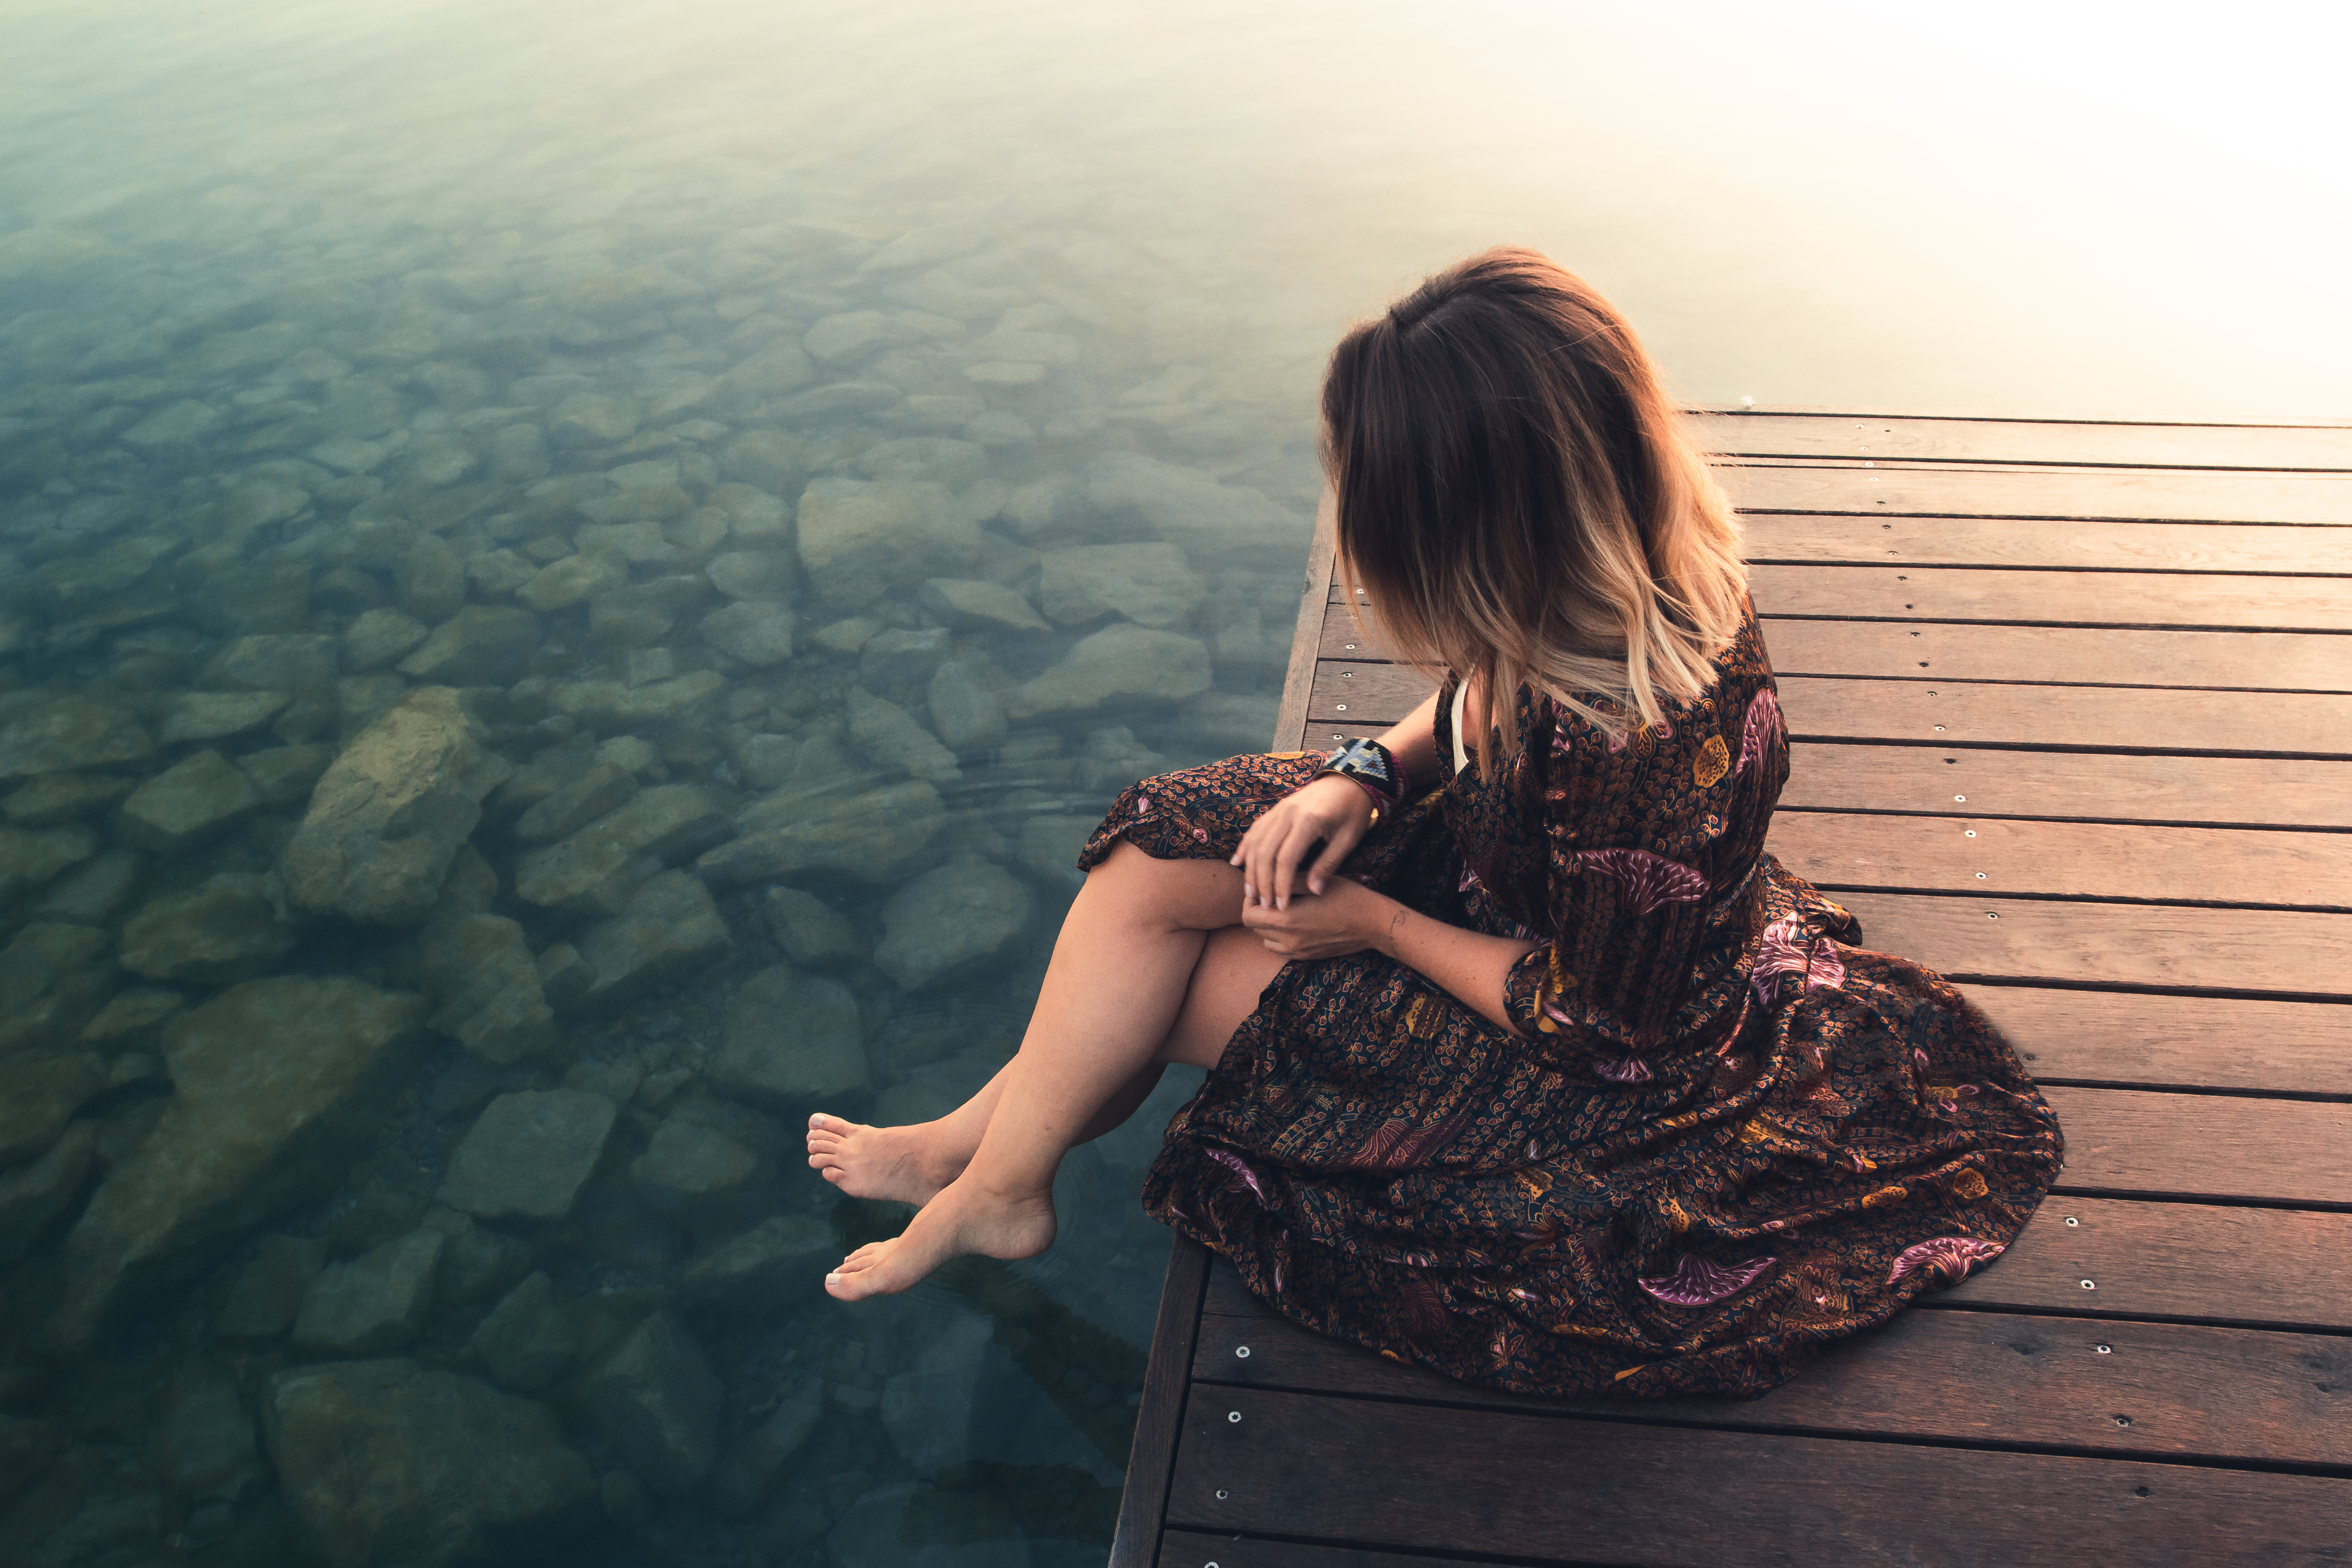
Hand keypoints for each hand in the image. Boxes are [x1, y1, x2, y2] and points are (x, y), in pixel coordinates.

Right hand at [1230, 773, 1374, 909]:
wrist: (1349, 780)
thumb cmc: (1353, 811)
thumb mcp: (1348, 839)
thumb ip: (1328, 864)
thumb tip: (1313, 892)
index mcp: (1308, 821)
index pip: (1286, 859)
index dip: (1281, 885)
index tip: (1281, 906)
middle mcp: (1288, 813)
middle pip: (1265, 852)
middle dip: (1262, 882)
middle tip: (1264, 905)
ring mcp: (1279, 809)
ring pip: (1255, 841)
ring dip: (1250, 869)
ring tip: (1250, 893)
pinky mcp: (1276, 808)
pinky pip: (1255, 829)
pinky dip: (1245, 847)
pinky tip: (1237, 863)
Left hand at [1241, 874, 1394, 959]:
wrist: (1373, 923)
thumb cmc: (1347, 896)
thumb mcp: (1314, 881)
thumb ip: (1285, 881)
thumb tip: (1265, 878)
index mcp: (1287, 920)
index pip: (1249, 915)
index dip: (1250, 900)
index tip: (1261, 888)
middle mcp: (1289, 940)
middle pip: (1255, 929)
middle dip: (1258, 911)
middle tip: (1270, 896)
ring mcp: (1299, 951)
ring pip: (1266, 941)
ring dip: (1268, 926)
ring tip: (1282, 910)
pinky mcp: (1308, 957)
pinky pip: (1282, 950)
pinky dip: (1280, 938)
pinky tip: (1295, 924)